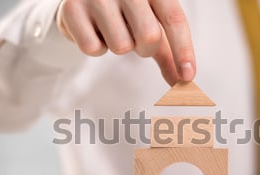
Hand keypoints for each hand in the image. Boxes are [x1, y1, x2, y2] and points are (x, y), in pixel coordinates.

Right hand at [56, 0, 195, 84]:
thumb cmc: (124, 12)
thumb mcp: (151, 23)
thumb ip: (168, 52)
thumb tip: (183, 82)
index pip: (174, 19)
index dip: (183, 50)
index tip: (188, 76)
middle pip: (149, 37)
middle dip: (144, 49)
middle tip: (134, 37)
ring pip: (120, 46)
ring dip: (118, 45)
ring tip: (110, 27)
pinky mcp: (71, 8)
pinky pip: (93, 48)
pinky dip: (96, 47)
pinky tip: (93, 28)